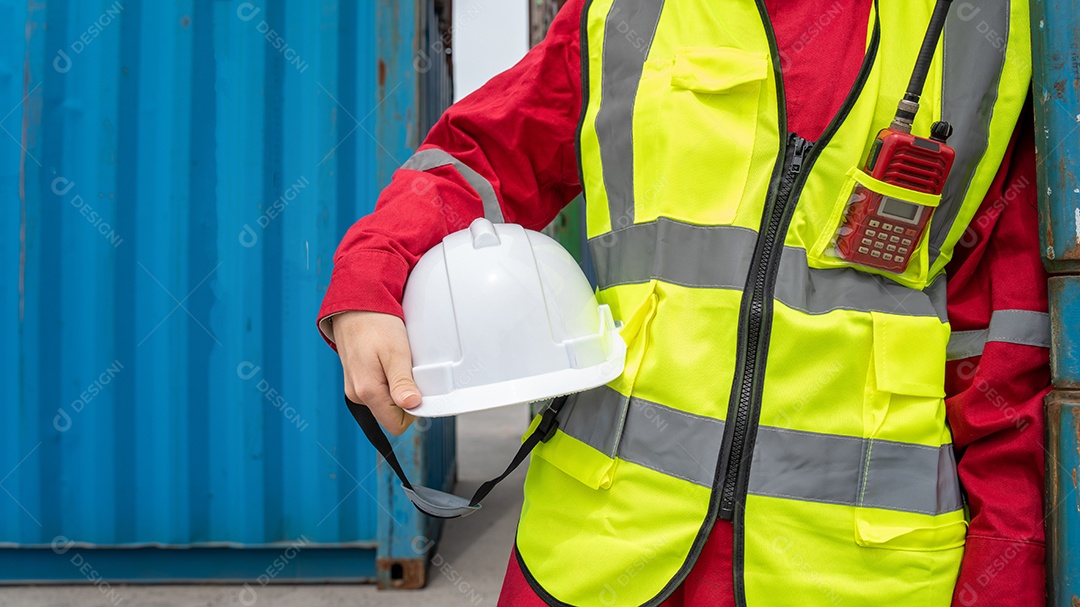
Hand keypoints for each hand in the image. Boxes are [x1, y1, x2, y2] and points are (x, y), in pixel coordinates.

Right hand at [333, 311, 420, 435]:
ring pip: (386, 402)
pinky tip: (387, 361)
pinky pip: (378, 390)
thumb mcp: (396, 353)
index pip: (396, 424)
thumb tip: (411, 405)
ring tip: (395, 361)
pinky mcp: (357, 381)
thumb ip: (402, 382)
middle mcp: (358, 395)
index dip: (413, 410)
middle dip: (405, 396)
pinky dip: (387, 379)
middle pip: (391, 414)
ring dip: (396, 386)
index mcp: (367, 392)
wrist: (355, 306)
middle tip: (407, 369)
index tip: (418, 388)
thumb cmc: (375, 324)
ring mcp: (355, 388)